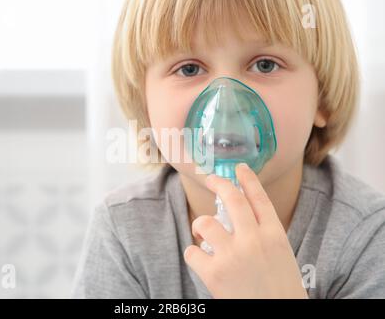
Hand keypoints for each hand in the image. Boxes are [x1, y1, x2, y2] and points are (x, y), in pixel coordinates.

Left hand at [183, 163, 307, 298]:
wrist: (280, 317)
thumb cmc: (280, 290)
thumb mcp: (280, 256)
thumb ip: (263, 235)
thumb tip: (237, 218)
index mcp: (275, 235)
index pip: (260, 198)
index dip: (248, 179)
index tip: (239, 167)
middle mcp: (254, 240)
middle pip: (232, 199)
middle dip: (219, 183)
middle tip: (212, 178)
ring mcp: (233, 255)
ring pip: (205, 222)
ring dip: (200, 226)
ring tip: (202, 234)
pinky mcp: (214, 272)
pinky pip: (192, 252)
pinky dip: (193, 255)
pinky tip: (201, 261)